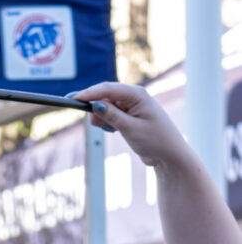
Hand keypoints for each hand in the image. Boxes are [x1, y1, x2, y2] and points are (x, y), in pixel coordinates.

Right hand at [74, 82, 192, 169]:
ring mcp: (132, 106)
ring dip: (102, 117)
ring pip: (107, 106)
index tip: (75, 99)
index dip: (90, 93)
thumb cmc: (155, 140)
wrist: (169, 155)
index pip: (108, 89)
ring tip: (109, 130)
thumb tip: (95, 105)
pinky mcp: (130, 116)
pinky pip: (112, 114)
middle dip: (95, 107)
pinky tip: (113, 131)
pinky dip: (107, 121)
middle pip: (106, 96)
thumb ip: (112, 115)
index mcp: (137, 94)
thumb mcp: (130, 128)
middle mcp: (134, 97)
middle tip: (92, 123)